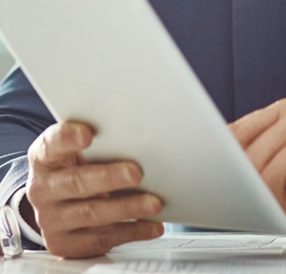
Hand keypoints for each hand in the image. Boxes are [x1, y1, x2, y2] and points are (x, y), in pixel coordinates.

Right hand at [25, 121, 163, 257]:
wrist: (59, 204)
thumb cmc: (79, 166)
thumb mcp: (80, 150)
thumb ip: (101, 140)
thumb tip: (140, 131)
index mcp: (45, 158)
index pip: (51, 145)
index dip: (68, 138)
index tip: (88, 134)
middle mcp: (43, 189)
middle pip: (76, 182)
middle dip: (109, 178)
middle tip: (136, 173)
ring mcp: (52, 219)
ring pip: (91, 213)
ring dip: (126, 208)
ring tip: (153, 203)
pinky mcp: (65, 243)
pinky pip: (101, 238)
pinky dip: (131, 231)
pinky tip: (152, 225)